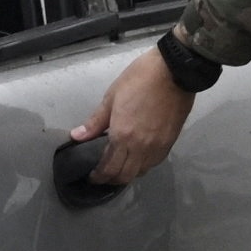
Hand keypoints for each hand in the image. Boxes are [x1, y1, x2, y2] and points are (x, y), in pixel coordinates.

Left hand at [68, 46, 198, 189]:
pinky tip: (137, 157)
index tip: (92, 176)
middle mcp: (141, 147)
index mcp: (123, 136)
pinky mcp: (171, 142)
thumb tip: (77, 137)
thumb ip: (95, 122)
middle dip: (112, 179)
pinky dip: (143, 165)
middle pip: (125, 176)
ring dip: (129, 173)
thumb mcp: (111, 97)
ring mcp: (158, 146)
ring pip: (141, 172)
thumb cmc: (139, 79)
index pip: (109, 168)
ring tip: (120, 166)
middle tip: (103, 175)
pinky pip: (155, 162)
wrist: (174, 70)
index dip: (99, 177)